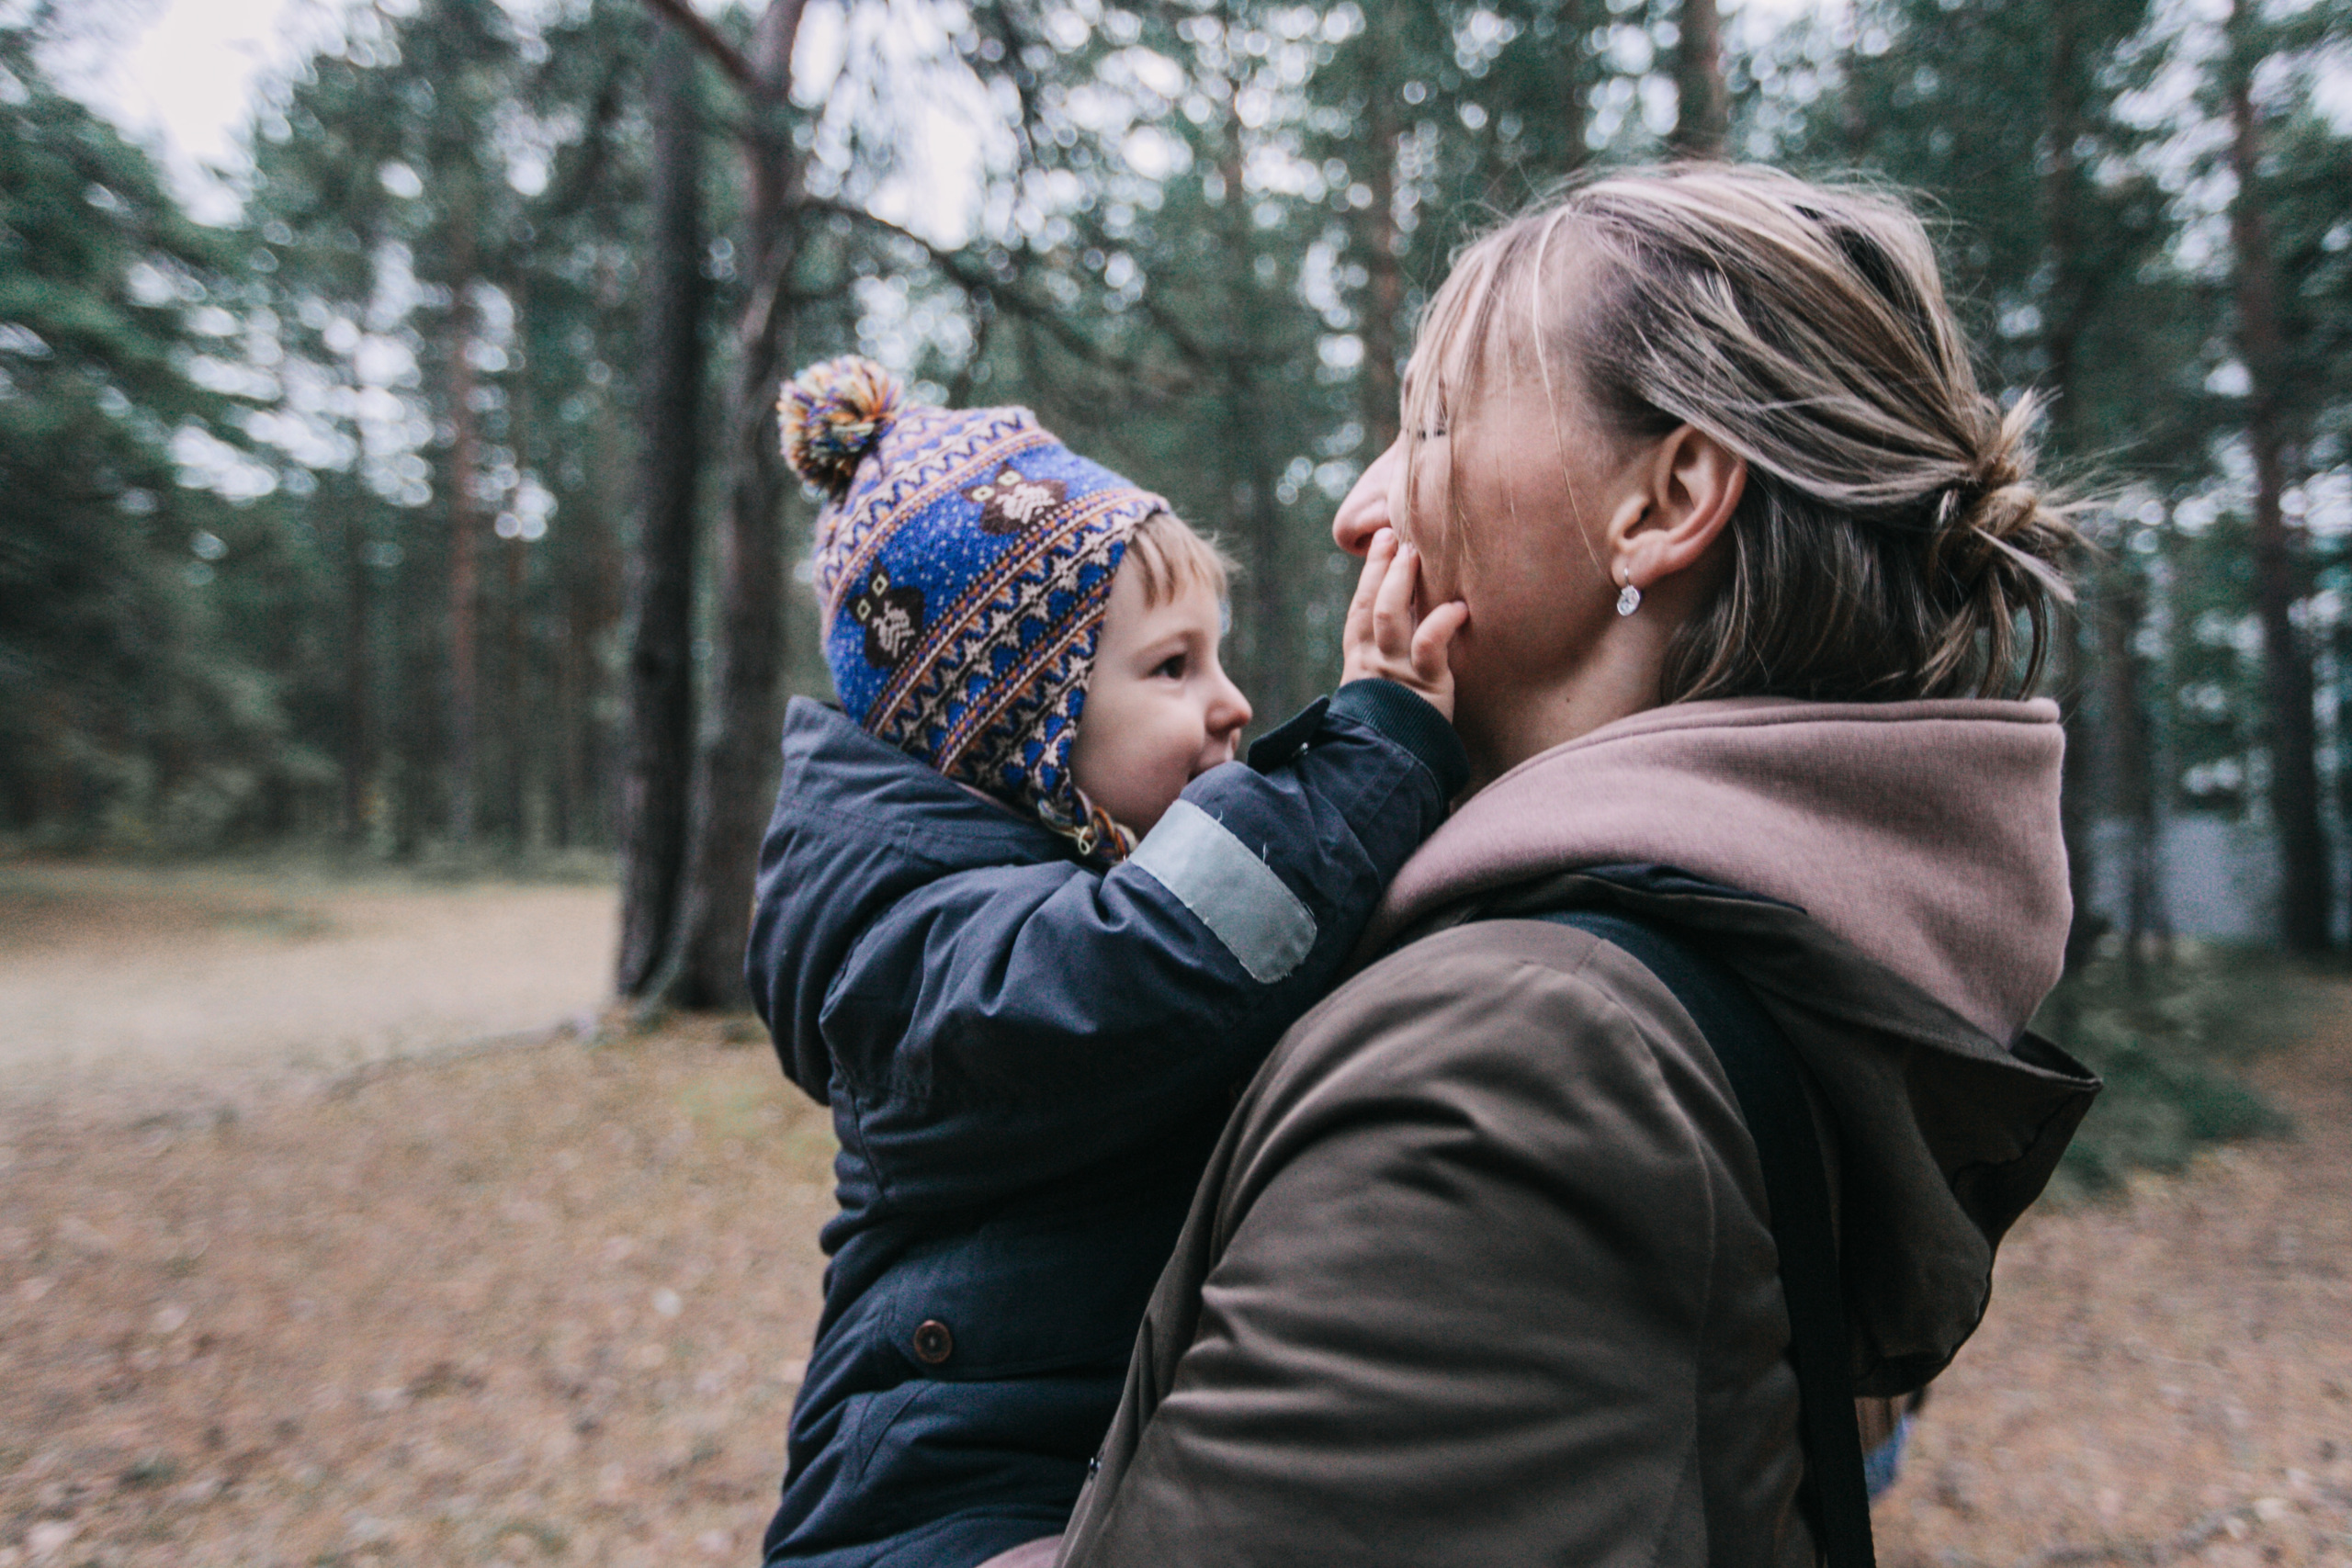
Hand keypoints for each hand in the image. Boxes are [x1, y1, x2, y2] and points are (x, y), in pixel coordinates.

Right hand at [1341, 528, 1468, 719]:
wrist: (1392, 765)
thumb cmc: (1396, 725)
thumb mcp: (1385, 687)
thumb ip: (1391, 655)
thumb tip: (1412, 620)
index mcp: (1361, 659)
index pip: (1361, 607)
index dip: (1371, 573)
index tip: (1383, 540)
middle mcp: (1374, 661)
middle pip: (1372, 604)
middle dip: (1384, 568)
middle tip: (1399, 537)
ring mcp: (1396, 671)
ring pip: (1391, 616)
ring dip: (1402, 582)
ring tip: (1415, 554)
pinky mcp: (1425, 685)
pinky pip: (1429, 646)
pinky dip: (1442, 623)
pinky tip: (1460, 607)